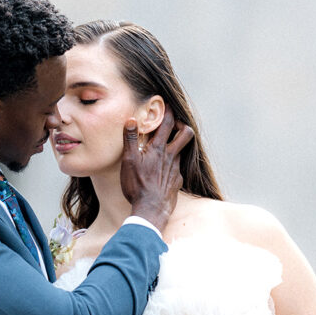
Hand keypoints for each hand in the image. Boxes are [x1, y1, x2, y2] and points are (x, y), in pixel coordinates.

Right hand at [120, 109, 193, 231]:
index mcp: (159, 148)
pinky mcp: (177, 181)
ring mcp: (176, 169)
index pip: (168, 124)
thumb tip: (131, 120)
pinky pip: (177, 168)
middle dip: (182, 126)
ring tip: (165, 147)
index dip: (168, 112)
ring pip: (181, 151)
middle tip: (173, 125)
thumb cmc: (138, 185)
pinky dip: (172, 165)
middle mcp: (171, 156)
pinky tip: (163, 170)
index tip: (166, 105)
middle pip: (185, 134)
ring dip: (175, 146)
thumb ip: (130, 139)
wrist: (151, 209)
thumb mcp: (129, 160)